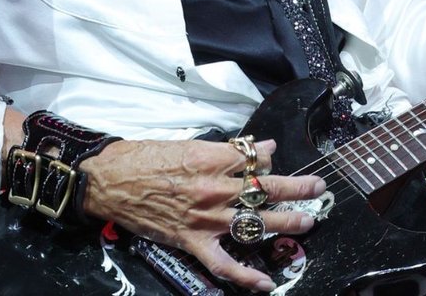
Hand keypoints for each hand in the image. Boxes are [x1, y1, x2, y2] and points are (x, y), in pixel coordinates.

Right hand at [80, 137, 325, 292]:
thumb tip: (262, 148)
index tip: (278, 160)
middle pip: (266, 190)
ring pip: (255, 224)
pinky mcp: (192, 242)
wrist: (107, 182)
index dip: (271, 159)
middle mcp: (214, 188)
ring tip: (308, 222)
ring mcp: (205, 218)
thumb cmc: (141, 157)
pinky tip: (266, 283)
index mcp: (211, 158)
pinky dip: (246, 276)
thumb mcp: (184, 144)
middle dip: (297, 189)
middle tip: (318, 189)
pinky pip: (224, 264)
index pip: (256, 159)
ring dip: (286, 225)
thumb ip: (226, 149)